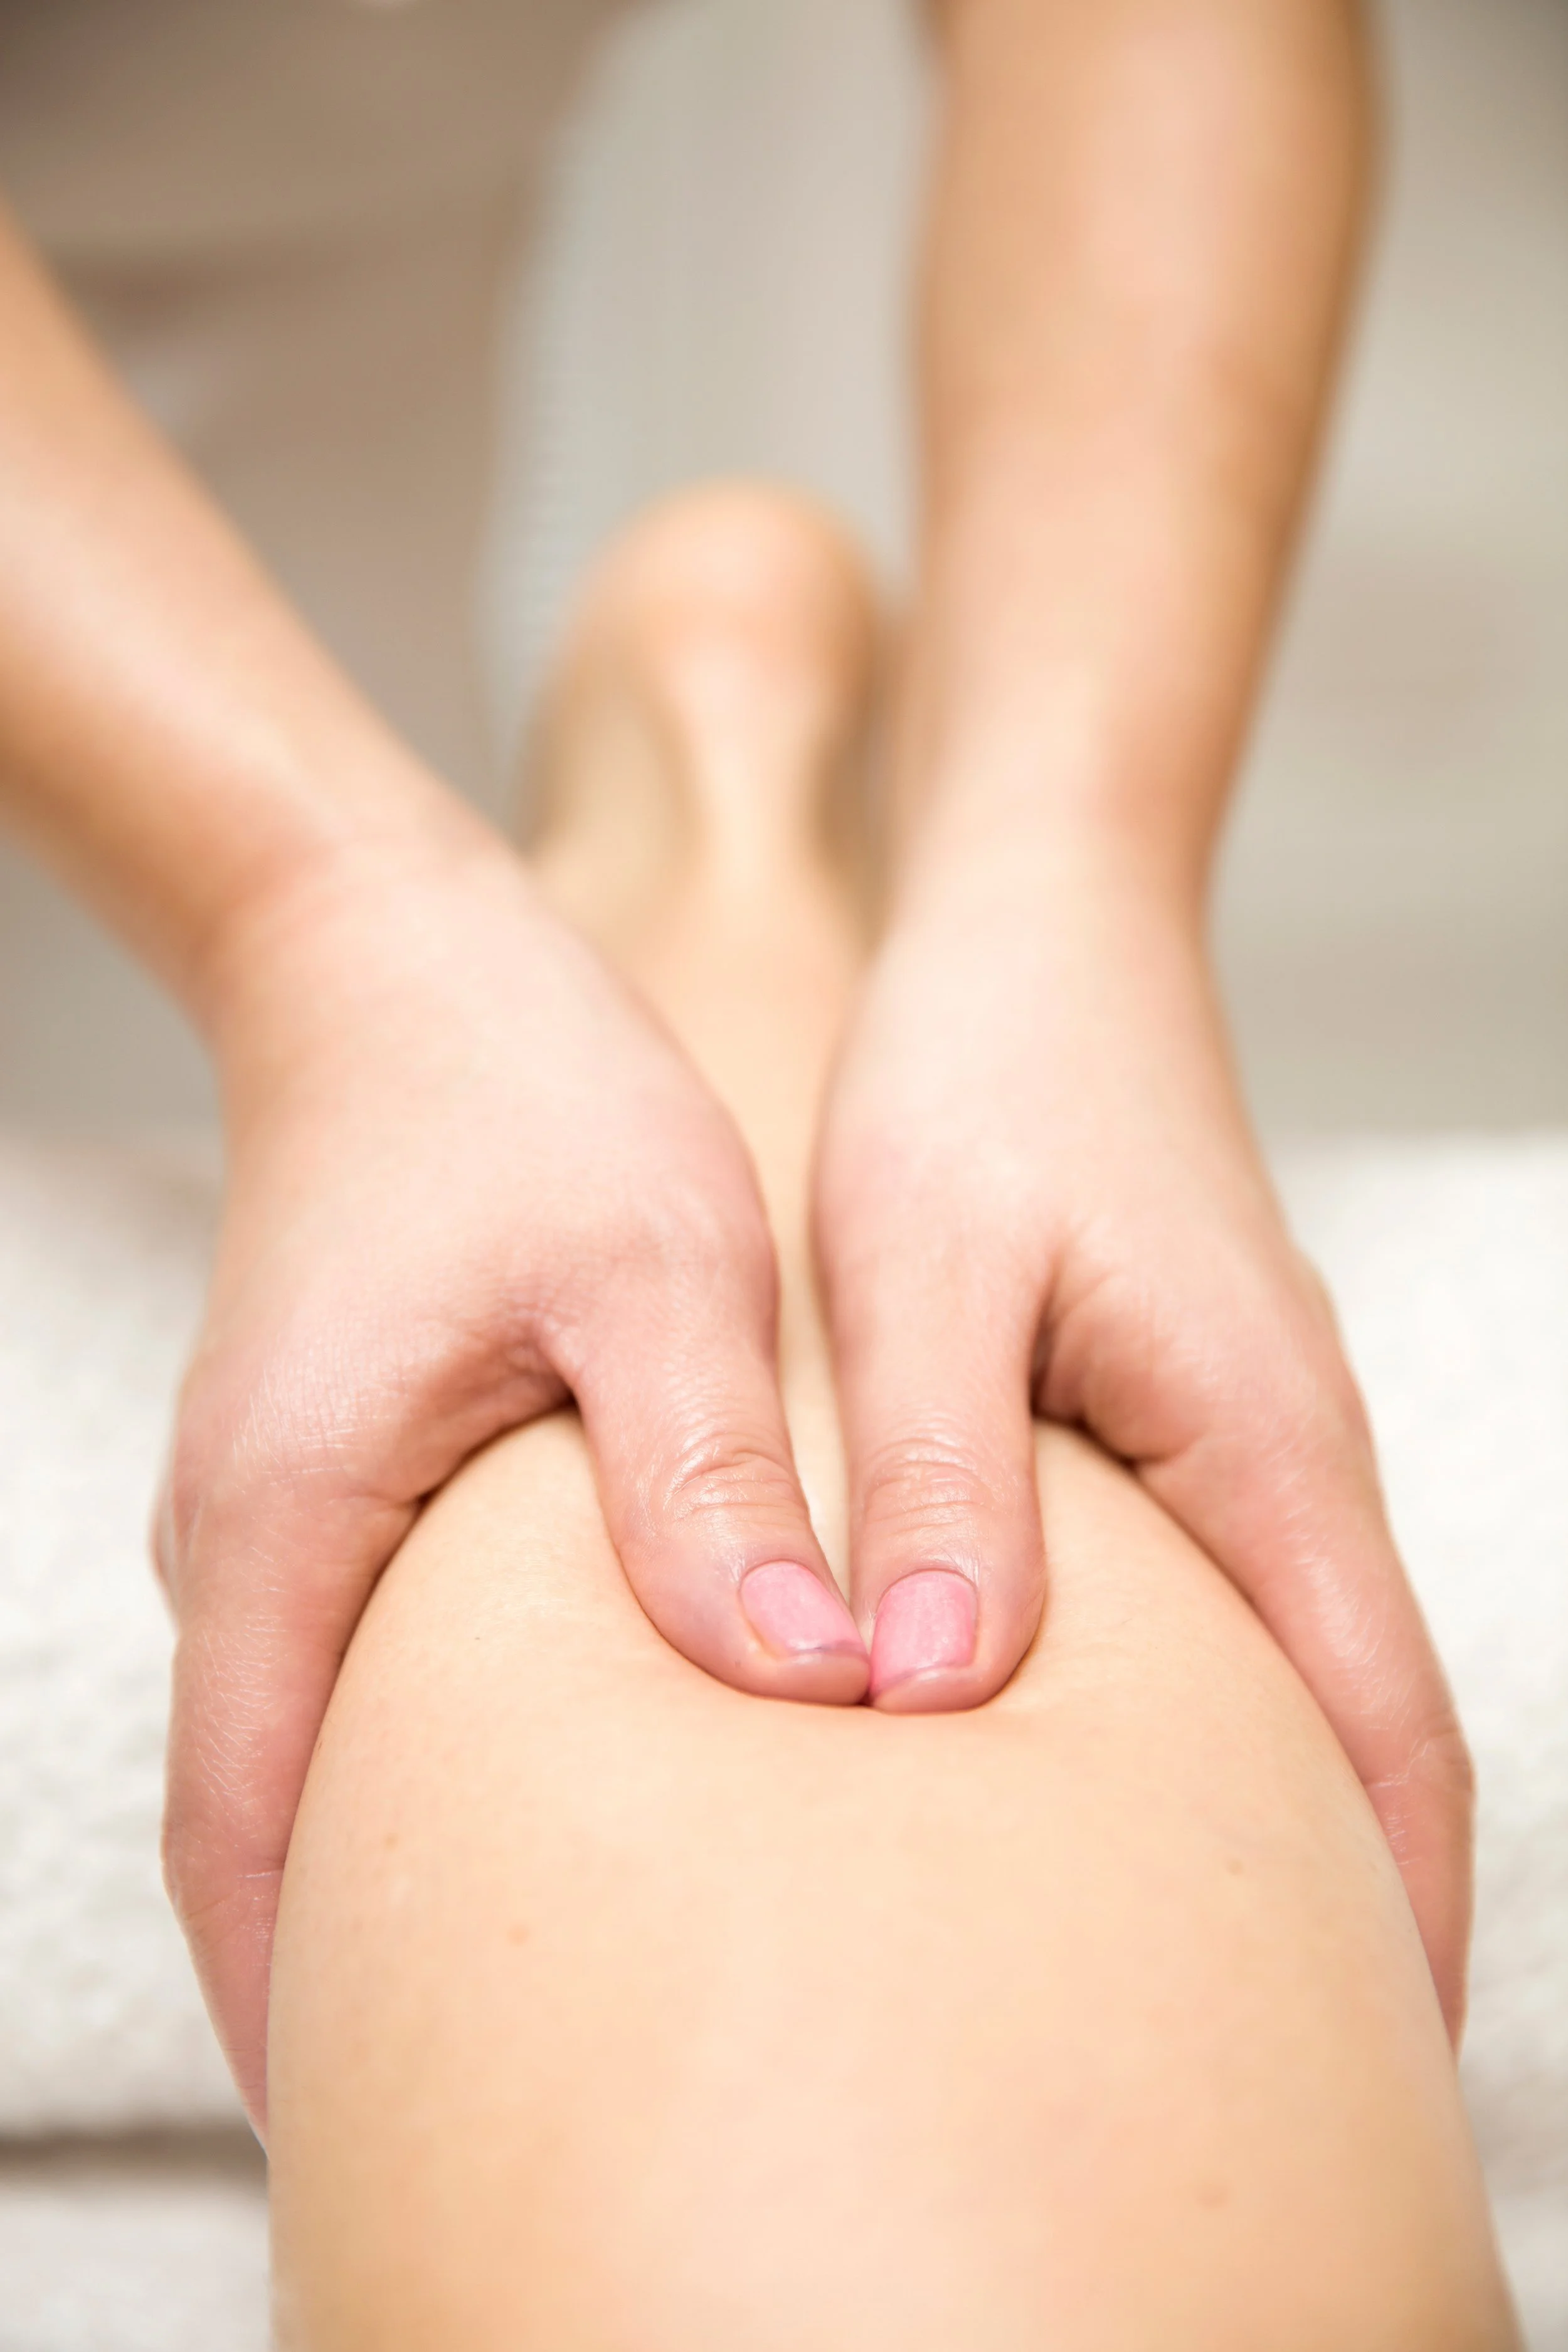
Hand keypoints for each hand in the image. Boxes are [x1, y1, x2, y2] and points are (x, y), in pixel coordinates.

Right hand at [159, 836, 865, 2129]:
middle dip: (347, 1973)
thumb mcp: (647, 1265)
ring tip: (547, 1966)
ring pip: (307, 1743)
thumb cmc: (516, 1090)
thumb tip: (794, 1676)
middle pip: (260, 1819)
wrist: (395, 958)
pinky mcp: (331, 1465)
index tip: (393, 2129)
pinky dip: (416, 1755)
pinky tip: (554, 1775)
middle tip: (503, 2085)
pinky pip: (349, 1659)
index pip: (249, 1832)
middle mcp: (250, 1532)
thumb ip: (701, 1474)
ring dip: (392, 1862)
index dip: (304, 2006)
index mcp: (294, 1511)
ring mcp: (278, 1501)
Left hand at [813, 834, 1471, 2033]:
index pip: (1383, 1730)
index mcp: (1257, 1444)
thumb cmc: (987, 1075)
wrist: (1044, 929)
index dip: (1396, 1918)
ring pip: (1307, 1660)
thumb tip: (932, 1693)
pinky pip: (1243, 1587)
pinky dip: (1220, 1701)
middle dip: (1352, 1903)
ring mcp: (1255, 1424)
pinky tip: (1117, 1748)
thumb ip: (942, 1473)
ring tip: (1198, 1955)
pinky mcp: (1197, 1395)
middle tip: (1266, 2061)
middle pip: (1372, 1724)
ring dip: (1283, 1808)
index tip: (1369, 2067)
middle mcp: (1290, 1449)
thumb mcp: (931, 1263)